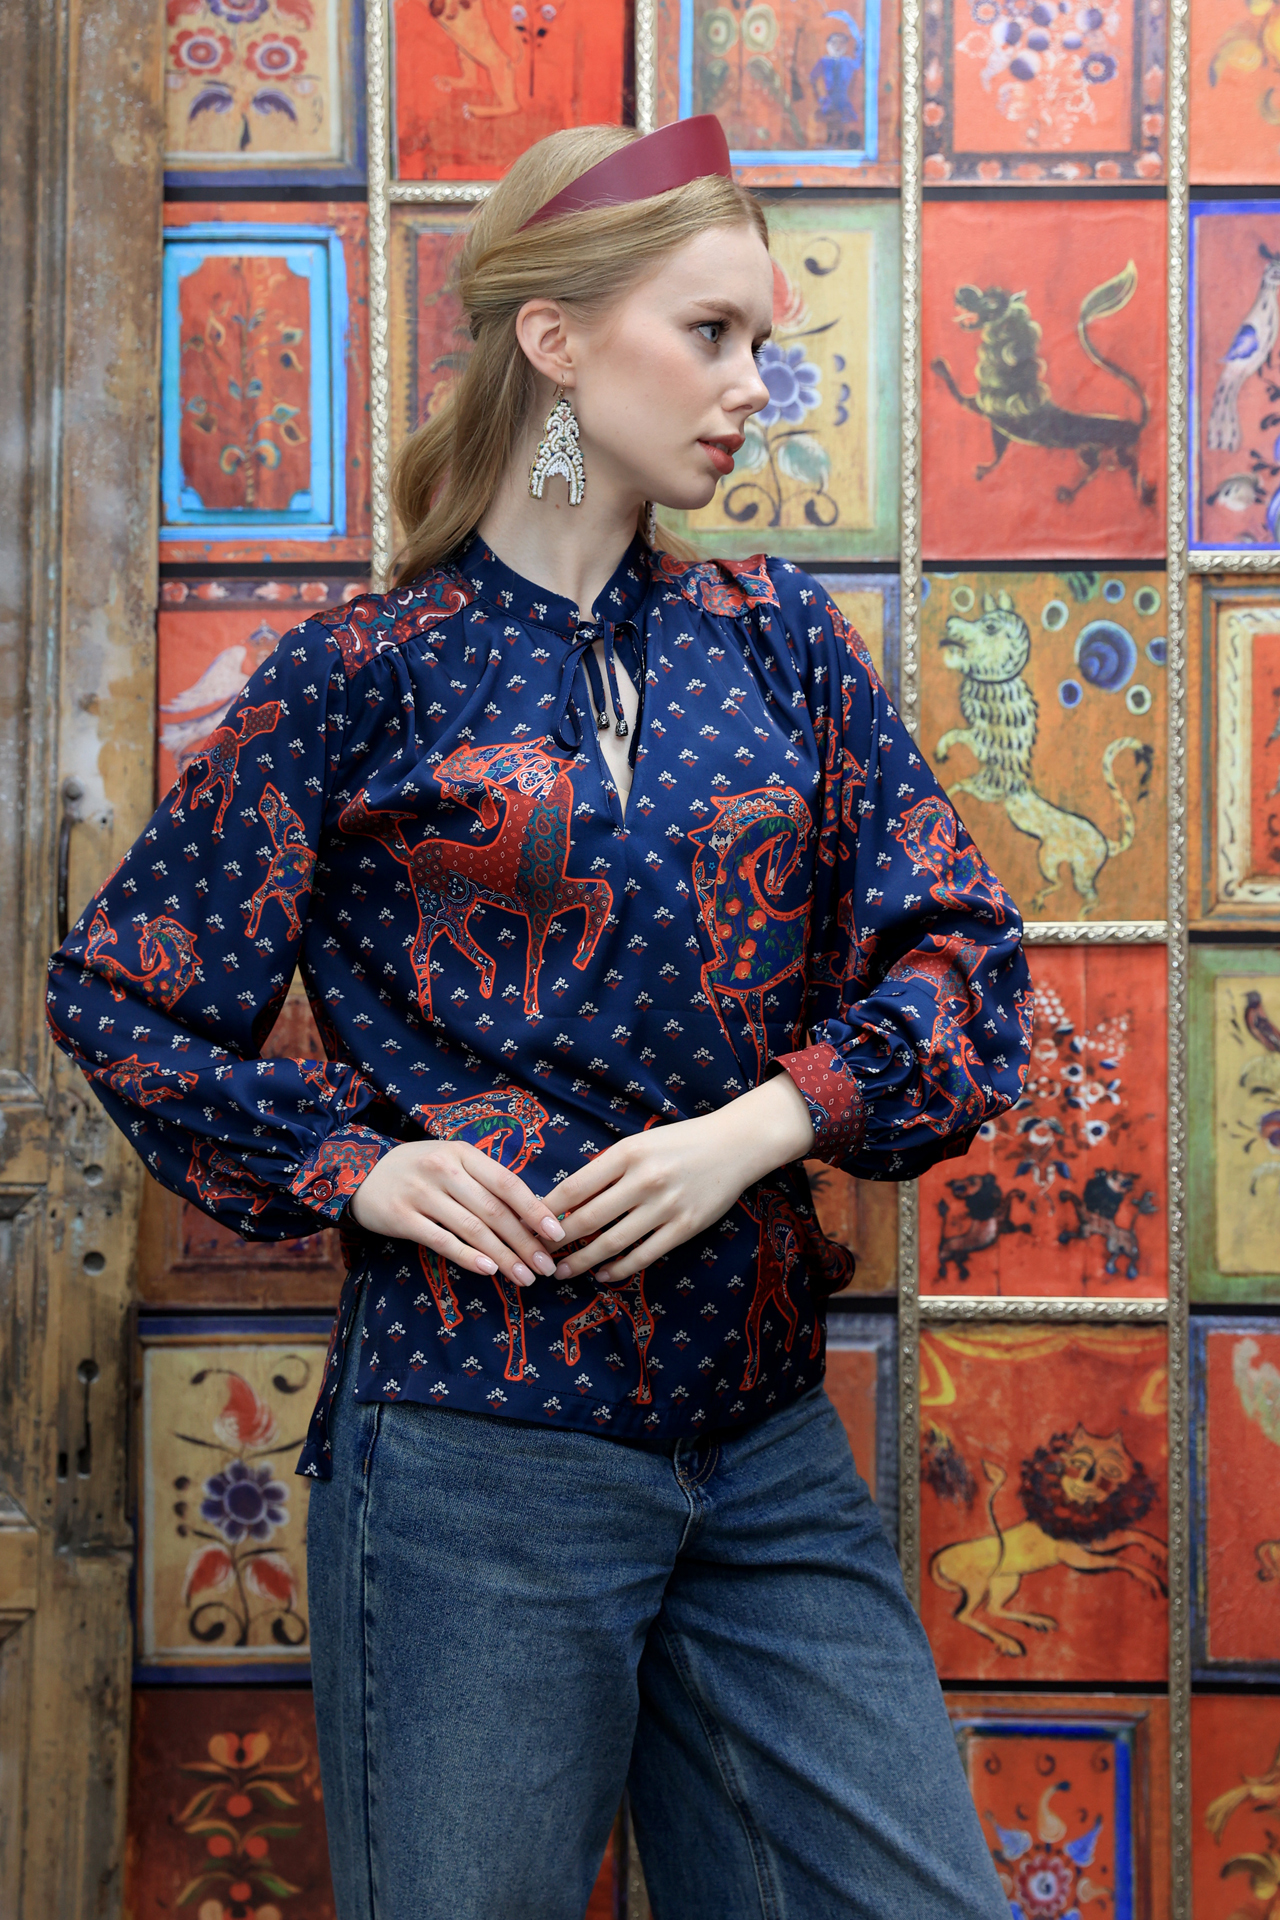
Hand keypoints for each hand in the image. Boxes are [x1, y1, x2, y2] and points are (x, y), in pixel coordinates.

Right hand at [348, 1140, 565, 1287]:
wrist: (360, 1172)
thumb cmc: (418, 1170)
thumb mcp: (451, 1162)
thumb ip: (484, 1182)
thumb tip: (531, 1214)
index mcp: (462, 1153)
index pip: (507, 1183)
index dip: (535, 1210)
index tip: (556, 1234)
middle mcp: (444, 1169)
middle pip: (493, 1210)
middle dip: (524, 1242)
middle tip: (545, 1267)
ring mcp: (421, 1193)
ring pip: (472, 1229)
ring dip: (503, 1256)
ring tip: (524, 1277)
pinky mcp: (402, 1217)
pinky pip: (441, 1240)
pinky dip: (467, 1256)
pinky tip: (488, 1270)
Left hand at [543, 1071, 813, 1285]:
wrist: (735, 1144)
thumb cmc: (680, 1142)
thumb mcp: (638, 1143)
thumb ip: (606, 1169)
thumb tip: (566, 1201)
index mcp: (626, 1153)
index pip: (574, 1188)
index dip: (546, 1211)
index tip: (529, 1226)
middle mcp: (643, 1180)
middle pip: (587, 1220)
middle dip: (557, 1243)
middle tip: (538, 1255)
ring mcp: (665, 1206)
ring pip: (612, 1243)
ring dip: (582, 1262)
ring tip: (563, 1272)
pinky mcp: (684, 1227)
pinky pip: (643, 1256)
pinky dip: (618, 1269)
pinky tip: (602, 1274)